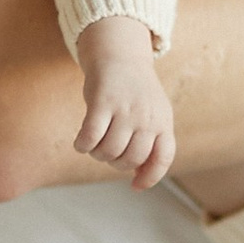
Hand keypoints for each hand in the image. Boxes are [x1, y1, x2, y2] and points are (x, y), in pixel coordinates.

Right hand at [72, 16, 177, 187]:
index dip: (150, 177)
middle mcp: (147, 116)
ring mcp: (126, 109)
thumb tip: (140, 181)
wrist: (119, 55)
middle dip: (115, 163)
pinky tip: (80, 142)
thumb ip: (151, 144)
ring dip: (97, 154)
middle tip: (108, 152)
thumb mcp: (154, 114)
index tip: (135, 186)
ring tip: (94, 145)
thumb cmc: (135, 93)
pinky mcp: (102, 101)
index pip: (162, 158)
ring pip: (109, 151)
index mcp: (163, 121)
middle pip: (131, 159)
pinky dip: (82, 145)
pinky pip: (90, 137)